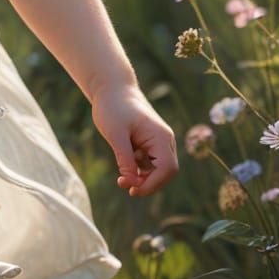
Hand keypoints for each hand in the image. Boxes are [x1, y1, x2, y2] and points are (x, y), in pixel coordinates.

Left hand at [90, 83, 178, 197]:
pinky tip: (123, 166)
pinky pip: (148, 161)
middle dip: (146, 182)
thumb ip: (124, 158)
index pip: (166, 168)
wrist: (111, 87)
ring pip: (156, 168)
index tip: (133, 190)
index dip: (153, 184)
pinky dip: (138, 168)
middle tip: (123, 185)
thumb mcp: (115, 134)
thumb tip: (132, 183)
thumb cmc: (113, 106)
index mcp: (161, 136)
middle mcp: (164, 140)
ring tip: (120, 178)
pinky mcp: (149, 142)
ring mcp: (158, 141)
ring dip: (141, 176)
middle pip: (164, 171)